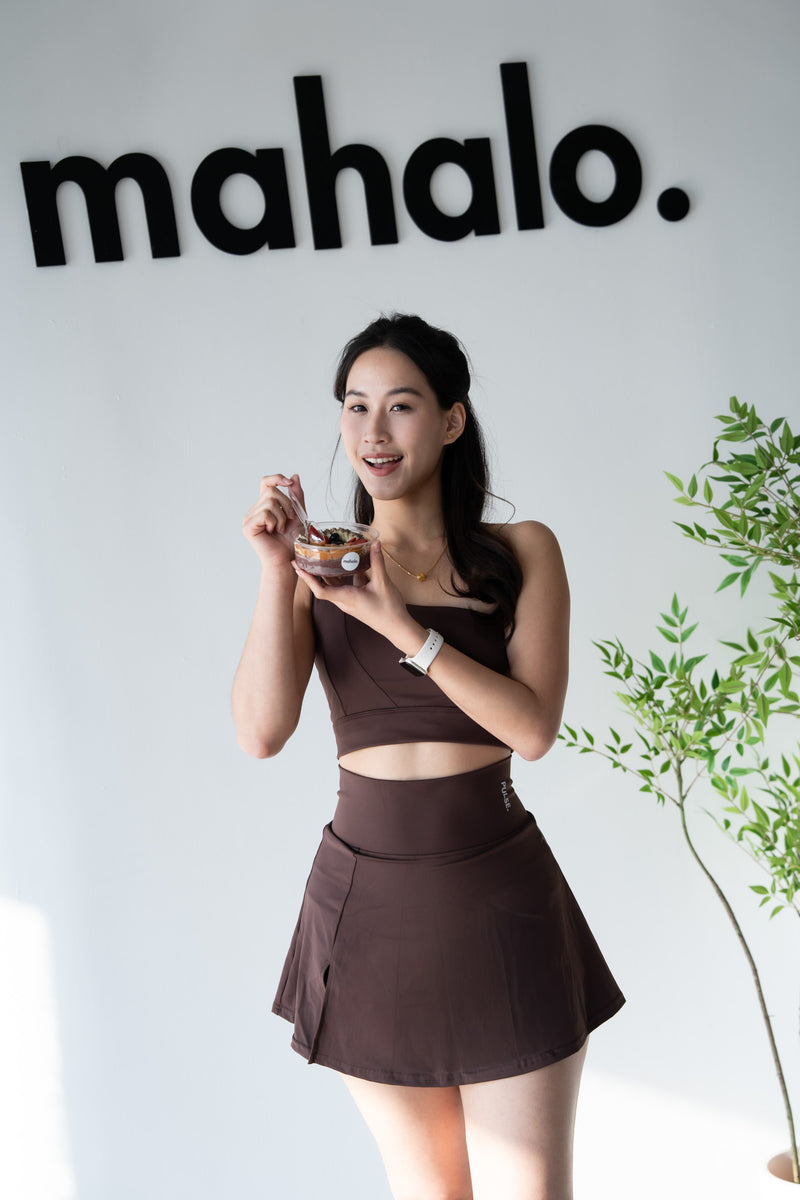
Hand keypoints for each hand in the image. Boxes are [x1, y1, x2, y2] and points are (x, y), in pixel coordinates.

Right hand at [242, 473, 304, 568]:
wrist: (287, 560)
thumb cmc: (291, 540)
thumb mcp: (298, 514)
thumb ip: (296, 497)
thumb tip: (294, 476)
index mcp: (264, 505)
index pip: (266, 482)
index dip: (276, 478)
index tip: (289, 483)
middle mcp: (255, 510)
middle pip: (271, 491)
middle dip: (286, 504)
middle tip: (289, 520)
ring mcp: (249, 518)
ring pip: (269, 502)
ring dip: (282, 516)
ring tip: (281, 529)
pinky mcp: (248, 526)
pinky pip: (264, 514)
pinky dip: (275, 522)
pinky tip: (274, 532)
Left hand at [293, 539, 424, 652]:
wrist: (397, 627)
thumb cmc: (389, 609)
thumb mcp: (383, 583)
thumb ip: (377, 562)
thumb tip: (375, 543)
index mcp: (347, 597)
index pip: (320, 590)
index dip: (308, 579)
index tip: (297, 567)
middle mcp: (344, 601)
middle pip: (323, 586)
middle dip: (312, 573)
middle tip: (304, 558)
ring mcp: (350, 602)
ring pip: (334, 585)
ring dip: (327, 573)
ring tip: (321, 557)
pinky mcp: (356, 601)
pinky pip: (345, 586)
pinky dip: (344, 575)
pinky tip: (349, 563)